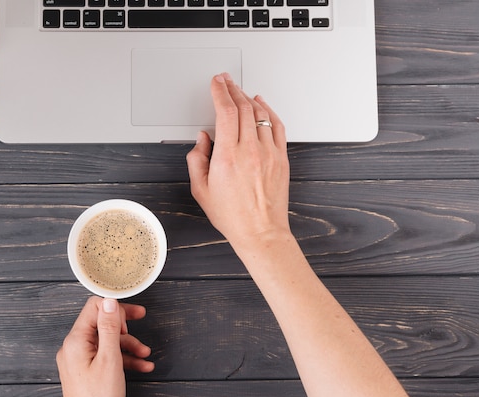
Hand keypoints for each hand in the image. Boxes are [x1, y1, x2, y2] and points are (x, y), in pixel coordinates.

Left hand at [56, 296, 153, 396]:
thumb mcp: (110, 359)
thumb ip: (109, 328)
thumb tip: (109, 302)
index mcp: (76, 340)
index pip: (94, 307)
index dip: (114, 308)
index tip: (131, 314)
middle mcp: (74, 347)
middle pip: (101, 322)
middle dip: (124, 324)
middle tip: (141, 318)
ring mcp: (79, 359)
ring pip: (106, 341)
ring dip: (128, 344)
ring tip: (145, 353)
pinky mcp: (85, 370)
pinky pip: (105, 356)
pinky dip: (123, 358)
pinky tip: (141, 365)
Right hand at [186, 73, 290, 252]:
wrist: (261, 233)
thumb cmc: (233, 216)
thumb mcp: (201, 190)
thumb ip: (196, 160)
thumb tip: (202, 139)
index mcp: (227, 157)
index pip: (225, 112)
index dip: (220, 92)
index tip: (216, 83)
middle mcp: (249, 151)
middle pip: (243, 107)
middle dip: (232, 89)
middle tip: (226, 81)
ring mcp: (269, 153)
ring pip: (260, 114)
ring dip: (248, 98)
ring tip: (239, 91)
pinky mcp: (281, 158)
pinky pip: (276, 126)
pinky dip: (268, 111)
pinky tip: (261, 105)